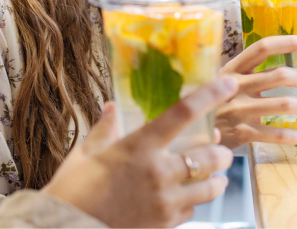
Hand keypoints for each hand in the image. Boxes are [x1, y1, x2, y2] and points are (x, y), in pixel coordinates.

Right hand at [43, 77, 237, 227]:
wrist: (68, 228)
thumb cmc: (73, 188)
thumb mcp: (86, 152)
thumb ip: (105, 129)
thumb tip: (111, 107)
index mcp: (138, 145)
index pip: (183, 113)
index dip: (210, 95)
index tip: (228, 83)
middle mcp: (158, 171)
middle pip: (208, 155)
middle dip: (221, 152)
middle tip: (220, 149)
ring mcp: (164, 201)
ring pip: (209, 187)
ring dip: (216, 179)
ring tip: (216, 176)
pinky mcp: (165, 224)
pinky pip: (193, 209)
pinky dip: (195, 201)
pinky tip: (187, 197)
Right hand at [217, 36, 296, 148]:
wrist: (189, 134)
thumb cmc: (211, 106)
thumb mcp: (220, 83)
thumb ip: (244, 75)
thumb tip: (282, 70)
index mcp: (231, 69)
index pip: (262, 48)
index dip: (288, 42)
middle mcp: (234, 86)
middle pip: (279, 75)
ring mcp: (238, 110)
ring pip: (283, 104)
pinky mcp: (242, 132)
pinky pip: (277, 134)